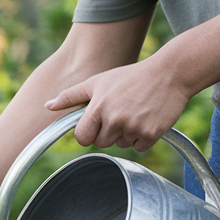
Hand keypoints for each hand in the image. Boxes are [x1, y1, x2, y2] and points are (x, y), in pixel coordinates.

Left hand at [44, 58, 188, 151]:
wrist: (172, 72)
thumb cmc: (131, 77)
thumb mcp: (98, 82)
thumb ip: (71, 96)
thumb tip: (47, 106)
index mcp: (98, 108)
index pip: (82, 138)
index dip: (88, 133)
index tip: (97, 123)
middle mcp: (114, 119)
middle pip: (101, 143)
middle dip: (109, 133)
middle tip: (122, 112)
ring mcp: (133, 128)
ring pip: (121, 145)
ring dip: (127, 134)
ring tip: (136, 112)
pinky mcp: (151, 134)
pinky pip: (139, 148)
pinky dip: (143, 137)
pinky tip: (148, 118)